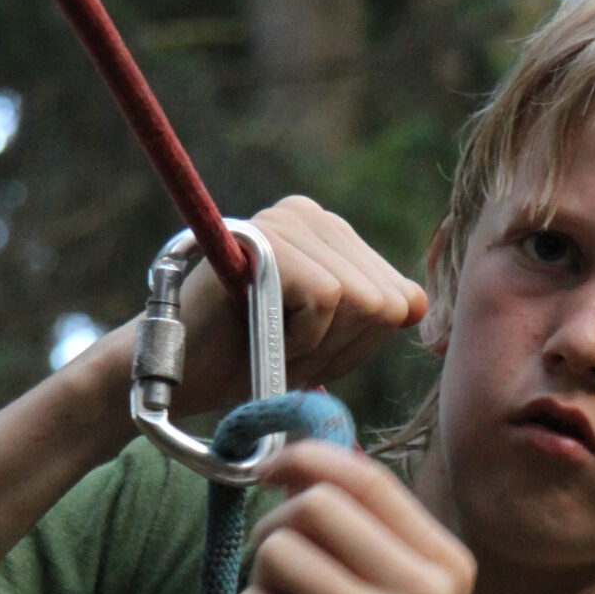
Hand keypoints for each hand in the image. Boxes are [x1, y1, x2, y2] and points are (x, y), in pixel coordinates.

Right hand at [178, 196, 426, 415]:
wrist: (177, 378)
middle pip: (385, 300)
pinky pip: (328, 299)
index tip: (307, 348)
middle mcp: (311, 215)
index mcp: (331, 235)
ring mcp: (288, 221)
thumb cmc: (249, 363)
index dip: (359, 343)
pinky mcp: (269, 239)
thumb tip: (417, 302)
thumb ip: (373, 319)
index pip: (401, 296)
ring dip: (319, 344)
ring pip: (362, 299)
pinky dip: (300, 337)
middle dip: (342, 346)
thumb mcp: (328, 343)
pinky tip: (261, 334)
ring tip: (271, 340)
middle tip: (285, 349)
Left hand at [229, 444, 475, 593]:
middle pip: (311, 506)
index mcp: (446, 564)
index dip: (302, 459)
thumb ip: (371, 544)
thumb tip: (307, 465)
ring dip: (257, 587)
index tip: (267, 473)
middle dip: (274, 532)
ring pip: (276, 553)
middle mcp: (425, 590)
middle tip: (275, 580)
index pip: (364, 476)